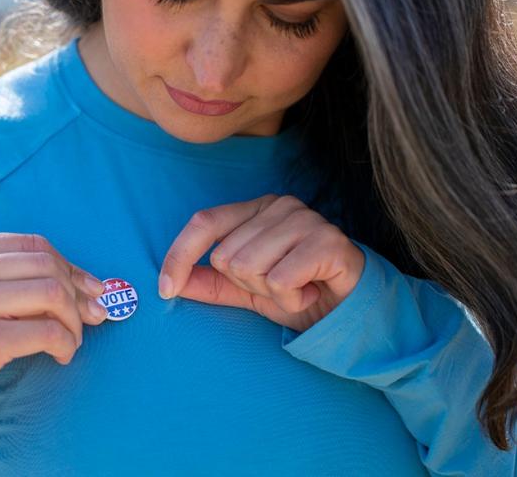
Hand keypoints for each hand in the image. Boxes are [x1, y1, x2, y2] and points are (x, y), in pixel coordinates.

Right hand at [0, 232, 107, 467]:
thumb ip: (17, 279)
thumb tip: (93, 287)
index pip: (35, 245)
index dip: (71, 268)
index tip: (91, 291)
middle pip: (47, 266)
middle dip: (78, 295)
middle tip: (90, 319)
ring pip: (52, 294)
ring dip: (74, 321)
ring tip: (71, 340)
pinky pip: (46, 332)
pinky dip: (65, 344)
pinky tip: (60, 355)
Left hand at [158, 194, 364, 332]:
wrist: (351, 312)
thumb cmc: (299, 293)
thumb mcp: (245, 290)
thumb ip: (208, 283)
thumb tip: (169, 283)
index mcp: (256, 209)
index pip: (204, 222)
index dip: (179, 255)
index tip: (165, 289)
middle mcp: (280, 206)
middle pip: (226, 255)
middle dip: (246, 284)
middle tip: (277, 287)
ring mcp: (307, 219)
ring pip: (250, 267)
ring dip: (270, 293)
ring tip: (295, 289)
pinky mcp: (329, 242)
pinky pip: (280, 280)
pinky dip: (291, 299)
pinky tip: (310, 292)